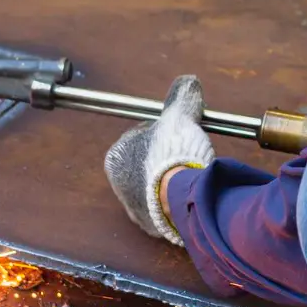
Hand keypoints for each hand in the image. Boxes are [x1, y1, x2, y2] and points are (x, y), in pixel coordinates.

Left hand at [104, 75, 215, 245]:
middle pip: (145, 164)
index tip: (178, 135)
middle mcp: (117, 184)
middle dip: (163, 159)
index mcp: (116, 156)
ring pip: (154, 187)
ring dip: (169, 181)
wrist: (180, 196)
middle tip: (185, 154)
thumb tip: (188, 81)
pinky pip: (164, 207)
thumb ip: (180, 98)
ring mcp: (133, 207)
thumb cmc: (172, 154)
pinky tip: (188, 193)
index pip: (140, 138)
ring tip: (190, 174)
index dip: (162, 134)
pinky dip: (174, 200)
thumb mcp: (177, 117)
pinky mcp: (150, 225)